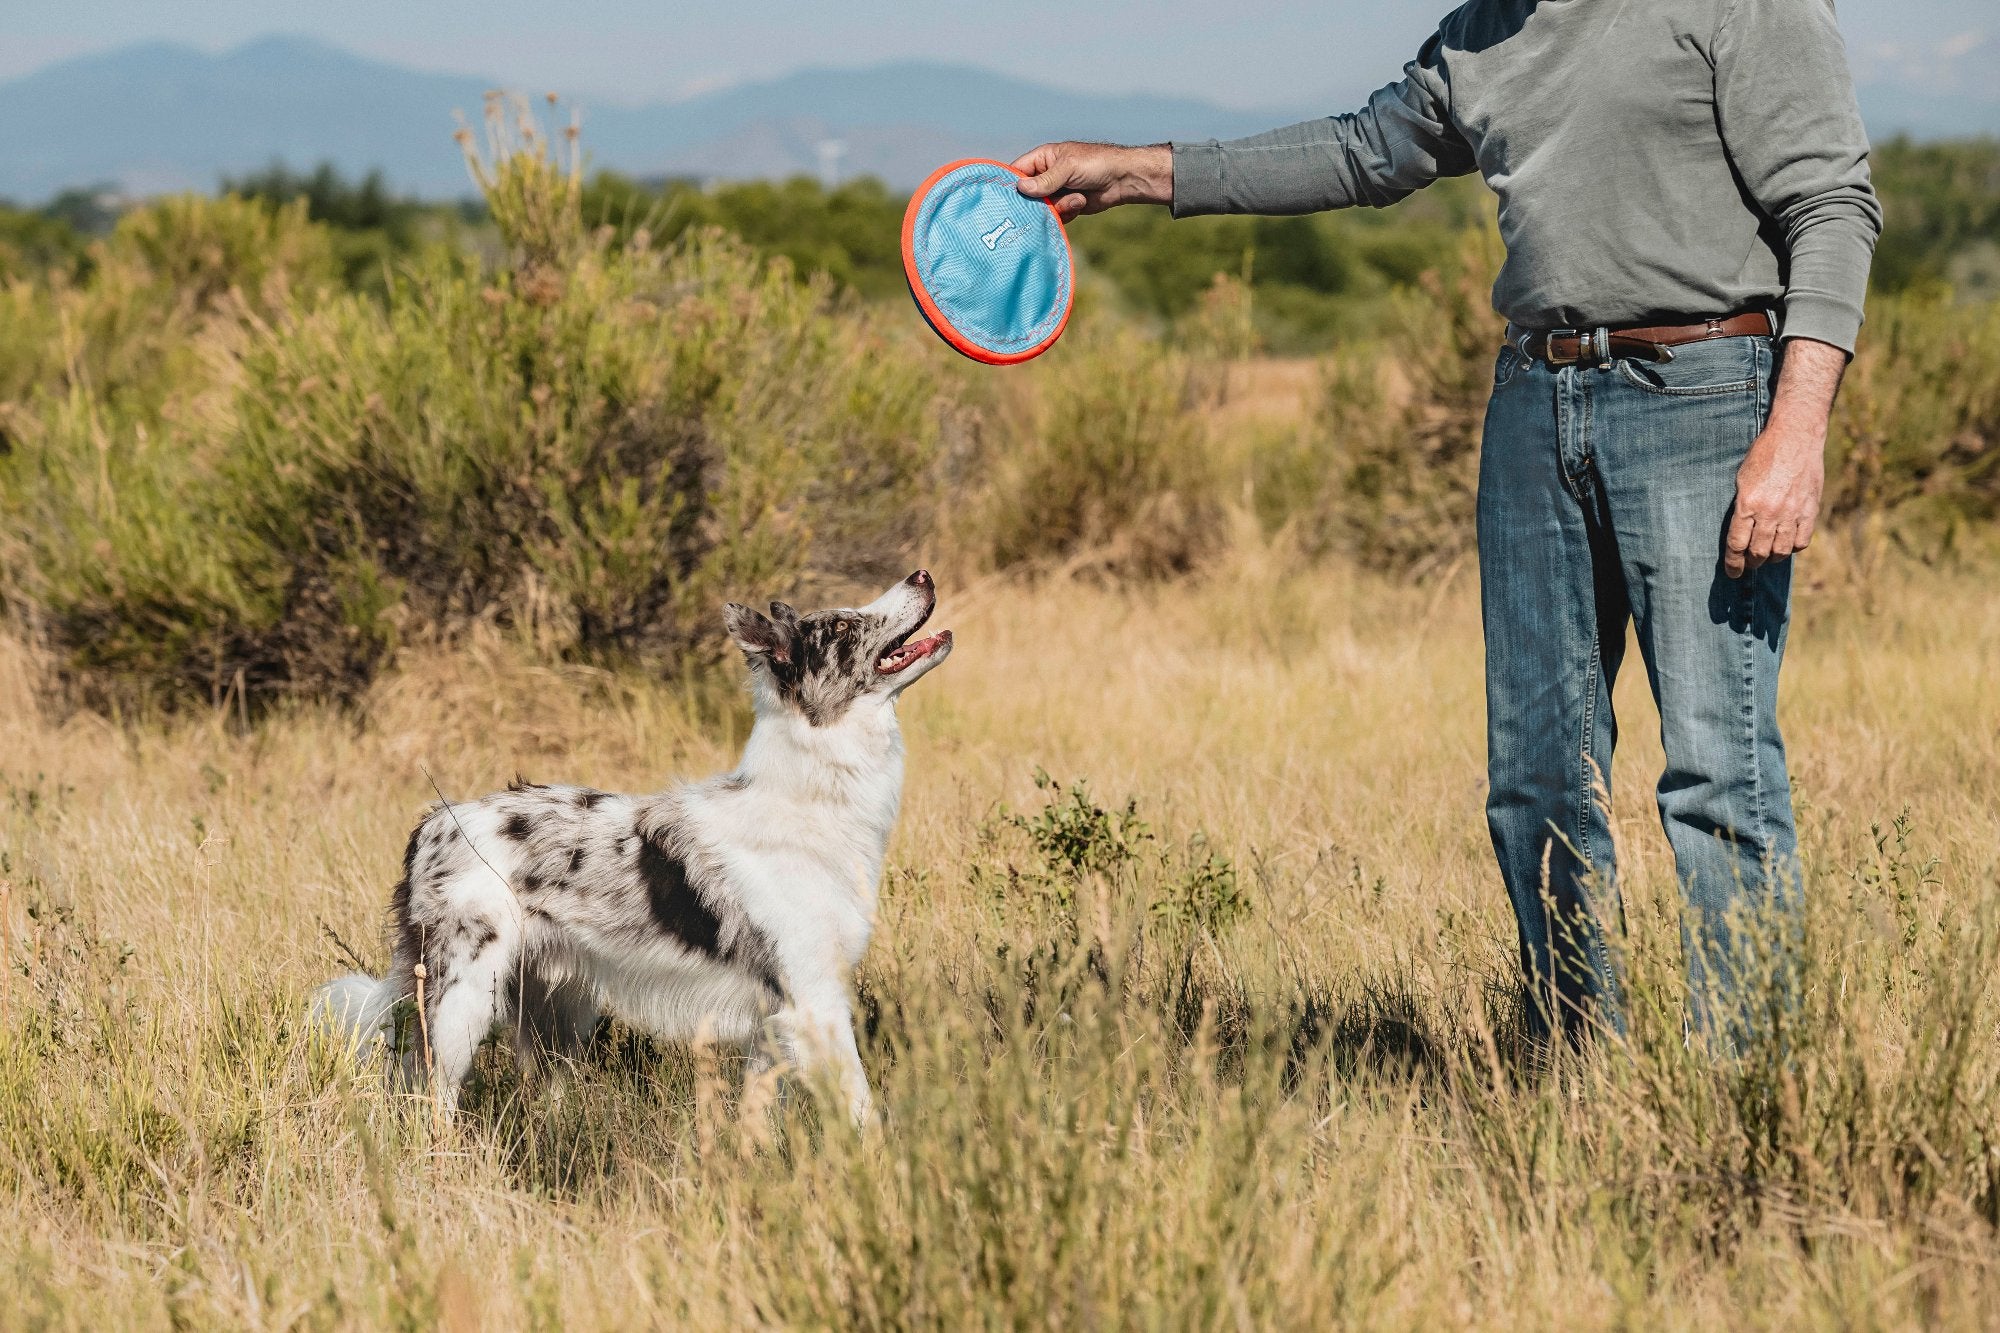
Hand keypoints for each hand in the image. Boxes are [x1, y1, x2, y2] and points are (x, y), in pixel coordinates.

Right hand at [1011, 142, 1173, 219]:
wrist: (1123, 179)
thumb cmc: (1096, 164)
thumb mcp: (1068, 168)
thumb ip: (1045, 180)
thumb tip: (1020, 189)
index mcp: (1042, 159)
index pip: (1017, 171)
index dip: (1011, 185)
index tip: (1008, 199)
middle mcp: (1045, 175)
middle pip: (1027, 195)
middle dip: (1037, 202)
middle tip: (1048, 204)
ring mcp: (1056, 192)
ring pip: (1042, 208)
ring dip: (1059, 207)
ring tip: (1077, 198)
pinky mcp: (1066, 206)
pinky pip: (1056, 216)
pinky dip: (1067, 212)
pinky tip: (1081, 203)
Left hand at [1723, 416, 1824, 576]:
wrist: (1796, 437)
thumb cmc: (1764, 455)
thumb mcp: (1742, 479)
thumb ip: (1742, 507)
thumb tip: (1741, 532)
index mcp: (1748, 504)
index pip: (1737, 544)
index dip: (1733, 563)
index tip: (1732, 572)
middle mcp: (1770, 512)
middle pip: (1758, 552)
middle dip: (1751, 563)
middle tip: (1749, 564)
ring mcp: (1792, 512)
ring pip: (1780, 551)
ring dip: (1771, 558)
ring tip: (1766, 556)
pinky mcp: (1810, 510)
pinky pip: (1801, 541)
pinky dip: (1792, 547)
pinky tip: (1786, 543)